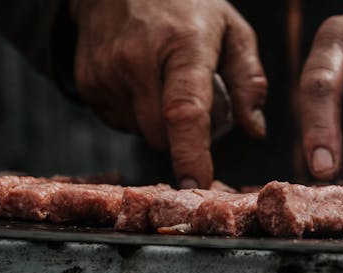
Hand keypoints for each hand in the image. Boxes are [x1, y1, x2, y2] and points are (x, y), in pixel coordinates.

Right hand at [70, 0, 267, 188]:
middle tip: (189, 102)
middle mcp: (139, 60)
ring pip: (140, 133)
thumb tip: (254, 131)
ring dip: (158, 125)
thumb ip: (249, 81)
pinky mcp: (87, 84)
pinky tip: (140, 85)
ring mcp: (107, 73)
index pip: (185, 111)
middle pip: (161, 135)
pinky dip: (136, 116)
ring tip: (162, 84)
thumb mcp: (231, 31)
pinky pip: (119, 123)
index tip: (196, 185)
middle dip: (180, 137)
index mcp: (184, 45)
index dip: (191, 154)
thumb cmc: (185, 7)